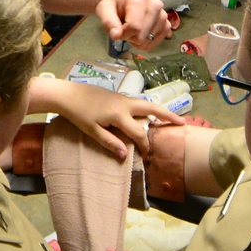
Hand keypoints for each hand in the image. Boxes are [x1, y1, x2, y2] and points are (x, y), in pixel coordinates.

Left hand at [35, 80, 185, 158]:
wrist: (68, 94)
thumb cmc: (78, 114)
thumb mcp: (92, 131)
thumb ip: (110, 142)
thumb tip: (125, 156)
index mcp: (119, 114)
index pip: (138, 132)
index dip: (144, 145)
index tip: (146, 156)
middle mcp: (125, 103)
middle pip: (152, 109)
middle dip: (168, 116)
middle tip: (183, 123)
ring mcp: (122, 98)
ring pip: (146, 103)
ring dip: (159, 110)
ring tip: (171, 118)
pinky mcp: (117, 96)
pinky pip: (137, 102)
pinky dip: (147, 108)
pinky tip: (148, 114)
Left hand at [95, 0, 169, 50]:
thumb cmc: (115, 3)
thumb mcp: (105, 9)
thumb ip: (108, 22)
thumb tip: (116, 36)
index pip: (134, 28)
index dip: (123, 34)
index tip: (117, 29)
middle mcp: (156, 6)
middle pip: (141, 37)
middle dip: (129, 37)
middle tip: (124, 27)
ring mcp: (163, 16)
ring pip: (147, 42)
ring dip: (136, 40)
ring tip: (133, 27)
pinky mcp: (166, 24)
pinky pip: (155, 43)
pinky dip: (145, 42)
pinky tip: (140, 32)